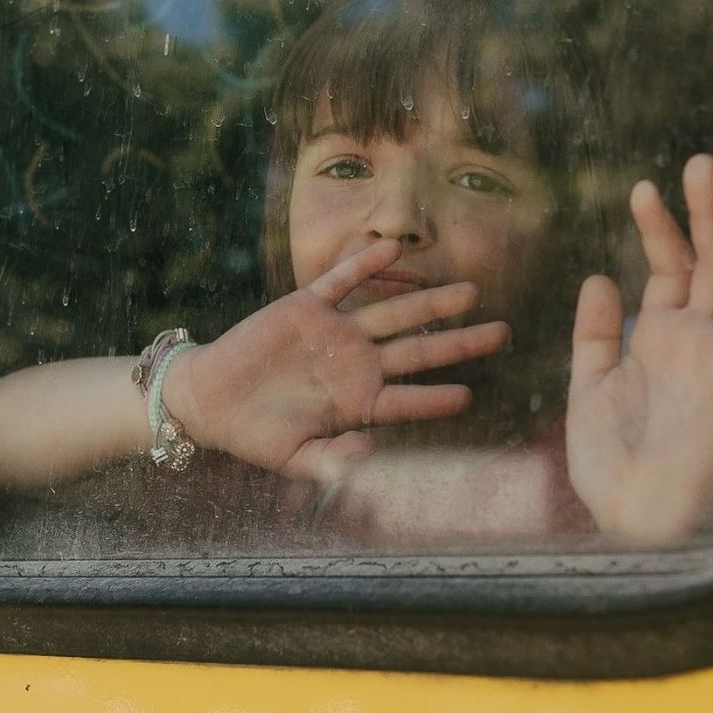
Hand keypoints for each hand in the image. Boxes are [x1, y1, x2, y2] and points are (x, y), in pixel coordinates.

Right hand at [169, 239, 508, 481]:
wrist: (208, 400)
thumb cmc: (254, 435)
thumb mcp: (295, 460)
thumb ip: (333, 463)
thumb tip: (369, 452)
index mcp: (358, 403)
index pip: (408, 400)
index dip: (437, 399)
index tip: (469, 397)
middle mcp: (355, 364)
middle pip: (418, 350)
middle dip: (460, 343)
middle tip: (503, 334)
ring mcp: (335, 333)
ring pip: (393, 314)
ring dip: (431, 302)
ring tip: (470, 293)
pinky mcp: (306, 307)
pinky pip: (341, 282)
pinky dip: (364, 266)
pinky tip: (393, 250)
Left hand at [565, 155, 712, 545]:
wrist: (627, 522)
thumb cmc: (610, 464)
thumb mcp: (590, 386)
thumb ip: (595, 333)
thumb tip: (600, 275)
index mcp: (666, 338)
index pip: (673, 268)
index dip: (662, 228)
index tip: (644, 187)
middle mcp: (702, 345)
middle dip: (710, 217)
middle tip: (704, 162)